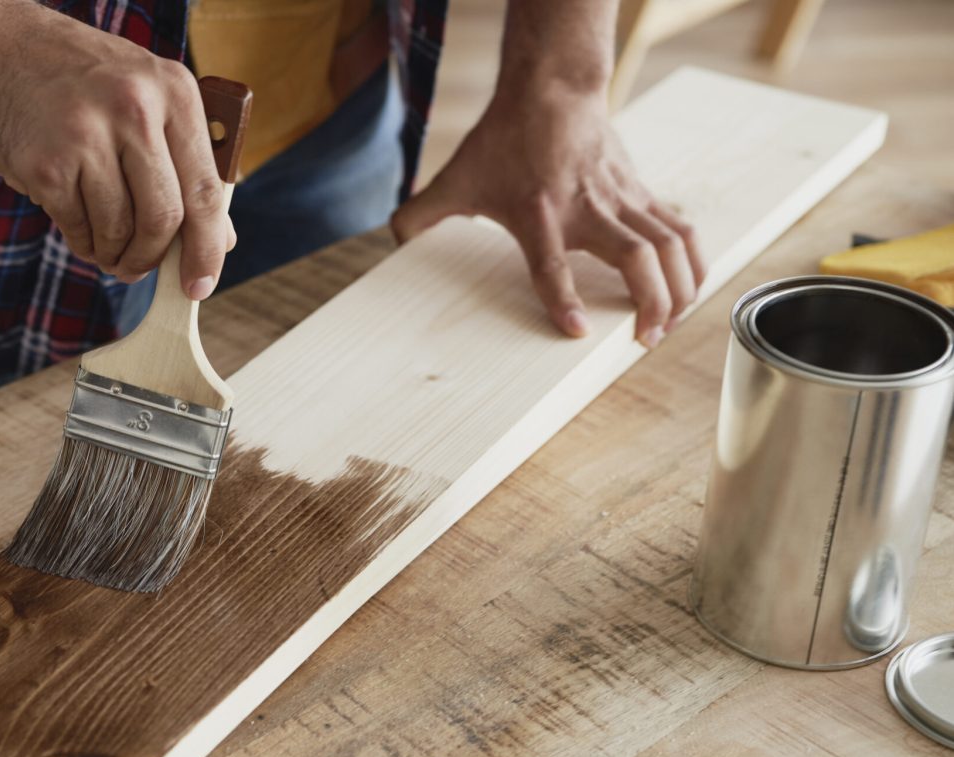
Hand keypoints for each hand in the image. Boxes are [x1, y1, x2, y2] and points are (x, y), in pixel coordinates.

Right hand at [0, 1, 232, 297]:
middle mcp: (134, 108)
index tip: (200, 286)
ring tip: (104, 246)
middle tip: (138, 270)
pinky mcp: (45, 163)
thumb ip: (183, 163)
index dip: (207, 249)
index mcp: (173, 91)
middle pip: (163, 218)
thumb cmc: (77, 78)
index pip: (205, 189)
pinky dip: (81, 242)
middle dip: (151, 257)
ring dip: (113, 253)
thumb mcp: (142, 98)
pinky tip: (78, 228)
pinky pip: (77, 228)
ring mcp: (87, 134)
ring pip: (119, 230)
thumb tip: (220, 239)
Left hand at [392, 85, 705, 346]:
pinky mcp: (641, 191)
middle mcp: (588, 209)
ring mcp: (621, 199)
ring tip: (673, 322)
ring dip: (681, 287)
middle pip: (636, 258)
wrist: (552, 88)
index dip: (564, 300)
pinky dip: (693, 259)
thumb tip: (391, 237)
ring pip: (670, 244)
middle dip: (652, 302)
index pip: (552, 266)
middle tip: (646, 339)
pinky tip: (693, 287)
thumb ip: (421, 213)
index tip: (578, 332)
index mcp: (539, 214)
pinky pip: (679, 228)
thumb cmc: (506, 137)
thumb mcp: (456, 177)